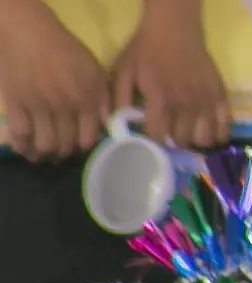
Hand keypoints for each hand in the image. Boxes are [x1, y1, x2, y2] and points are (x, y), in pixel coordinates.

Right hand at [0, 0, 110, 159]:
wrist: (29, 32)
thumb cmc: (65, 49)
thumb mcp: (94, 71)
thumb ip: (103, 99)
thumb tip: (109, 126)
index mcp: (86, 101)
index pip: (88, 138)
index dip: (83, 147)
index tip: (79, 147)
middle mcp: (65, 108)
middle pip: (66, 145)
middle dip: (64, 154)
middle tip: (61, 153)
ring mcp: (39, 107)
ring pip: (45, 144)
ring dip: (45, 154)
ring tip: (44, 155)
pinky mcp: (16, 103)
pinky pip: (20, 133)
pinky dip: (22, 145)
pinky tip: (25, 148)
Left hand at [111, 0, 228, 148]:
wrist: (174, 29)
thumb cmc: (146, 50)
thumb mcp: (123, 71)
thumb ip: (119, 99)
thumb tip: (117, 124)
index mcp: (160, 100)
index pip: (158, 136)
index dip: (152, 139)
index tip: (150, 134)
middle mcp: (185, 105)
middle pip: (182, 140)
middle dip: (173, 139)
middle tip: (169, 131)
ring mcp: (206, 102)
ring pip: (204, 139)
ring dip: (194, 139)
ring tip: (188, 131)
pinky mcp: (221, 97)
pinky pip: (224, 128)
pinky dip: (217, 134)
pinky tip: (208, 130)